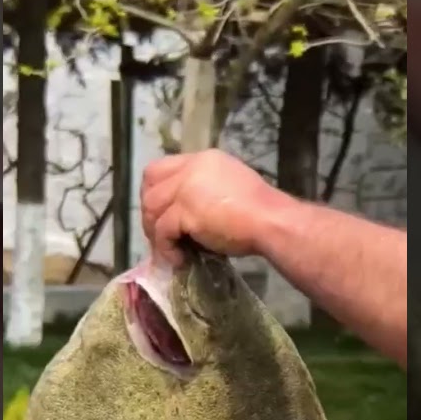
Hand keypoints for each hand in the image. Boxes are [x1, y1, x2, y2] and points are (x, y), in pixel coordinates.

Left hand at [140, 149, 291, 266]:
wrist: (271, 221)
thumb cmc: (260, 210)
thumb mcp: (229, 188)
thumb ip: (206, 192)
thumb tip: (188, 214)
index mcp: (203, 160)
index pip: (160, 168)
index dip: (153, 191)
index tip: (158, 213)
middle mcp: (191, 168)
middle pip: (150, 186)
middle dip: (149, 213)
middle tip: (158, 236)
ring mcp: (186, 188)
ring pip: (151, 208)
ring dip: (155, 233)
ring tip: (168, 251)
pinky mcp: (184, 211)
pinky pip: (162, 231)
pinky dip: (166, 248)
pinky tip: (178, 260)